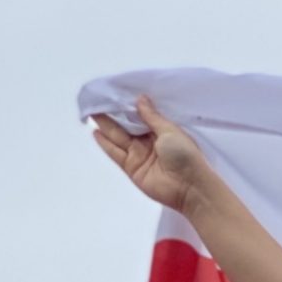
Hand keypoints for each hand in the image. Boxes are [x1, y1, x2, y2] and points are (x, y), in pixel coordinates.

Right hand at [88, 94, 212, 213]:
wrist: (190, 188)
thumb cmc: (185, 155)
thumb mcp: (170, 130)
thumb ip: (152, 116)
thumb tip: (140, 98)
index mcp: (162, 130)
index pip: (141, 115)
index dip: (128, 106)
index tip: (114, 93)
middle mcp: (149, 141)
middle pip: (127, 126)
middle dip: (113, 114)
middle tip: (97, 99)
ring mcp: (139, 155)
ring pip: (119, 137)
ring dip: (105, 126)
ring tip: (92, 111)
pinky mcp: (132, 168)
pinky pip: (116, 154)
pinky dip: (106, 144)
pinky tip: (95, 133)